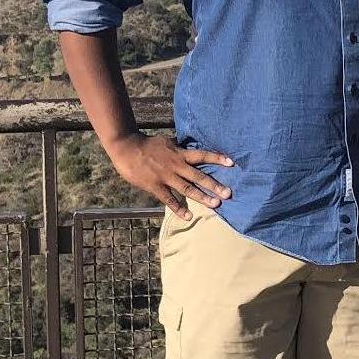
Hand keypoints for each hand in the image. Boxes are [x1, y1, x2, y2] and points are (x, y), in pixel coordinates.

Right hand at [106, 132, 233, 217]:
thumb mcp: (168, 142)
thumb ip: (180, 148)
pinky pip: (169, 199)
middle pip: (199, 176)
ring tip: (216, 205)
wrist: (127, 148)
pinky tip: (188, 216)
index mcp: (180, 153)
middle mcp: (176, 165)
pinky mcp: (155, 186)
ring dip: (202, 197)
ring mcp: (166, 176)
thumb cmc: (148, 144)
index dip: (217, 158)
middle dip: (214, 185)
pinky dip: (178, 208)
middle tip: (228, 193)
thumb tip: (192, 147)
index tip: (232, 163)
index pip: (203, 155)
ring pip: (187, 188)